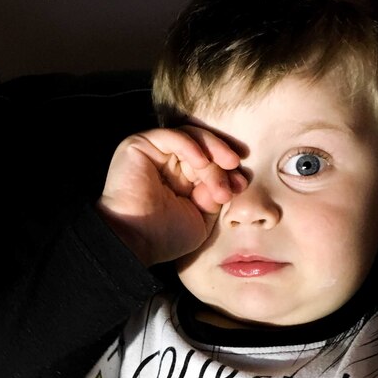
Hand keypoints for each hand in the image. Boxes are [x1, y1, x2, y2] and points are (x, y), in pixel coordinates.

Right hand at [97, 126, 243, 265]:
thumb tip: (231, 178)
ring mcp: (153, 153)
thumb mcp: (202, 216)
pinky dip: (192, 146)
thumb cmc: (164, 236)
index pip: (210, 162)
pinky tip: (202, 162)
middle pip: (204, 148)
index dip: (229, 170)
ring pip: (191, 138)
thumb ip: (215, 194)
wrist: (135, 241)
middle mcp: (166, 163)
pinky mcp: (139, 145)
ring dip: (213, 151)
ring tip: (227, 166)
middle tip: (236, 181)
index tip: (242, 184)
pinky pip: (172, 136)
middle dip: (224, 162)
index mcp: (180, 179)